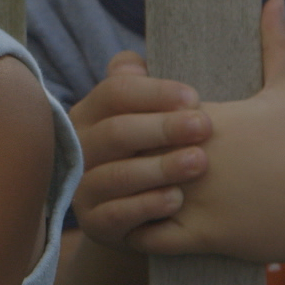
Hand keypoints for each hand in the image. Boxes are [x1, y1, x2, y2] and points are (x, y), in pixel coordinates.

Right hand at [68, 50, 211, 249]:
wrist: (140, 215)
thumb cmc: (150, 152)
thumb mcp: (146, 116)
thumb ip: (140, 86)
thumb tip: (135, 61)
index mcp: (90, 113)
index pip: (114, 92)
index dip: (154, 92)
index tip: (194, 96)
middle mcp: (80, 148)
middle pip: (116, 131)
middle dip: (163, 128)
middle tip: (204, 126)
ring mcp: (83, 187)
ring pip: (116, 175)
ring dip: (159, 168)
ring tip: (199, 162)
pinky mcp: (94, 223)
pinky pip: (116, 214)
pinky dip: (147, 206)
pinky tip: (177, 200)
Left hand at [128, 0, 284, 269]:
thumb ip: (274, 46)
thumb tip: (274, 1)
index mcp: (203, 118)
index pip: (138, 107)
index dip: (123, 111)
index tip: (120, 115)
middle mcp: (193, 155)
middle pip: (125, 147)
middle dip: (112, 150)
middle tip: (102, 153)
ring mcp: (196, 196)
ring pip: (131, 194)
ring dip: (117, 193)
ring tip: (110, 189)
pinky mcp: (203, 234)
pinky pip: (148, 235)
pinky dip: (134, 230)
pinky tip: (133, 222)